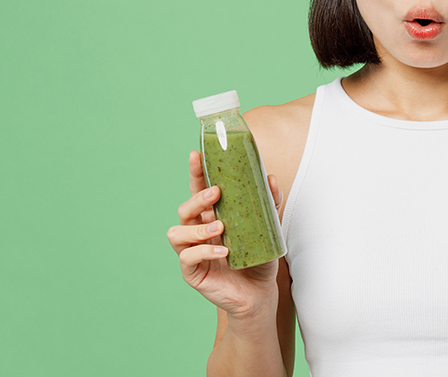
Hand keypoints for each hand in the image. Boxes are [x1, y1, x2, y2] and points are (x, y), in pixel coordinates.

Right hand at [166, 150, 283, 320]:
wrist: (261, 293)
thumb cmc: (259, 258)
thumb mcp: (268, 228)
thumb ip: (269, 204)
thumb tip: (270, 178)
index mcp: (212, 217)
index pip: (198, 191)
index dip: (195, 173)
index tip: (196, 155)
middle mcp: (197, 232)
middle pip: (184, 209)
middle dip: (197, 198)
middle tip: (215, 193)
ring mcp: (192, 252)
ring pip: (177, 233)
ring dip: (197, 228)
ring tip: (220, 228)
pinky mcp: (192, 273)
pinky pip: (188, 258)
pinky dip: (205, 252)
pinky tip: (223, 252)